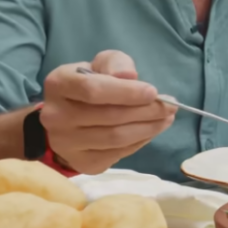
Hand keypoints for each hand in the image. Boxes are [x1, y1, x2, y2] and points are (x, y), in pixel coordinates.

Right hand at [39, 50, 175, 174]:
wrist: (68, 117)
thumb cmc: (90, 83)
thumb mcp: (101, 63)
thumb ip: (116, 64)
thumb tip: (130, 77)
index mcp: (59, 85)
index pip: (94, 90)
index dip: (126, 92)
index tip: (153, 91)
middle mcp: (56, 117)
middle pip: (109, 117)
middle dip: (146, 111)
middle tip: (171, 106)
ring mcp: (66, 144)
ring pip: (116, 138)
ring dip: (148, 129)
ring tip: (167, 118)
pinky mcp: (81, 163)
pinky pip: (117, 154)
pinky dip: (139, 142)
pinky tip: (150, 131)